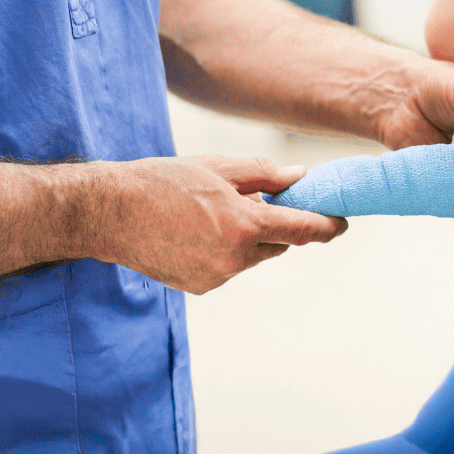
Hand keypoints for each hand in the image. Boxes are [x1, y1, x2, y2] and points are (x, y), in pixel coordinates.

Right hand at [93, 155, 346, 293]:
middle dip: (279, 224)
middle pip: (278, 243)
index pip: (301, 230)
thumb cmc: (165, 182)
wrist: (111, 213)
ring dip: (250, 237)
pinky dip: (227, 249)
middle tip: (263, 199)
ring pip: (253, 255)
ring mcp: (215, 277)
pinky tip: (200, 229)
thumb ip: (266, 175)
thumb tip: (299, 177)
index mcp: (243, 225)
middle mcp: (233, 258)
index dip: (327, 227)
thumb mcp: (222, 167)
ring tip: (217, 210)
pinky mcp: (198, 287)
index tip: (342, 223)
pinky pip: (228, 266)